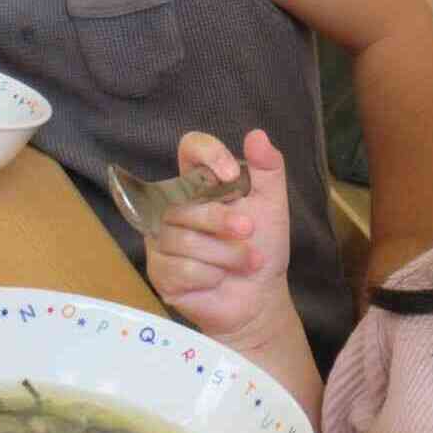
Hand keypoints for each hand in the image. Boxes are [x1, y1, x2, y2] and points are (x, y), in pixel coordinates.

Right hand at [146, 129, 293, 347]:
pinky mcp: (160, 271)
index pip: (190, 149)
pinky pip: (179, 268)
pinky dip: (210, 276)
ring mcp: (162, 240)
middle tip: (250, 232)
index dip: (208, 154)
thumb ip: (268, 169)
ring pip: (183, 240)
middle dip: (222, 221)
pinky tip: (219, 279)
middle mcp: (175, 207)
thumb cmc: (263, 248)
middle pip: (183, 204)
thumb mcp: (272, 206)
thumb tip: (257, 135)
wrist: (259, 297)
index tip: (230, 174)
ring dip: (225, 254)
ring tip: (247, 263)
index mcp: (201, 184)